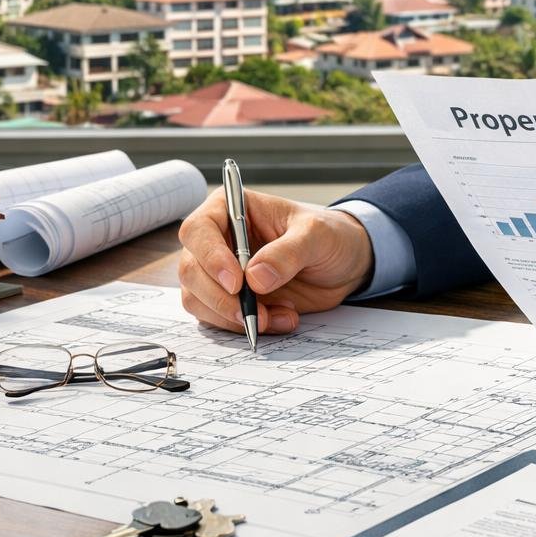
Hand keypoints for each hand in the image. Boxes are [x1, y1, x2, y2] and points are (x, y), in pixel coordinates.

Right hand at [177, 189, 375, 336]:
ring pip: (197, 299)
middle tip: (253, 313)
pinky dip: (243, 327)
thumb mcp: (317, 236)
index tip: (236, 282)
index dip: (210, 257)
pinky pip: (217, 319)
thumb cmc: (329, 236)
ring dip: (232, 317)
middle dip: (219, 298)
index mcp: (231, 210)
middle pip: (191, 270)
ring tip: (278, 317)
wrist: (345, 265)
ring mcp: (220, 273)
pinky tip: (281, 320)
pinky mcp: (229, 300)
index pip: (198, 230)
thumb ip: (288, 253)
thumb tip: (254, 278)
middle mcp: (218, 240)